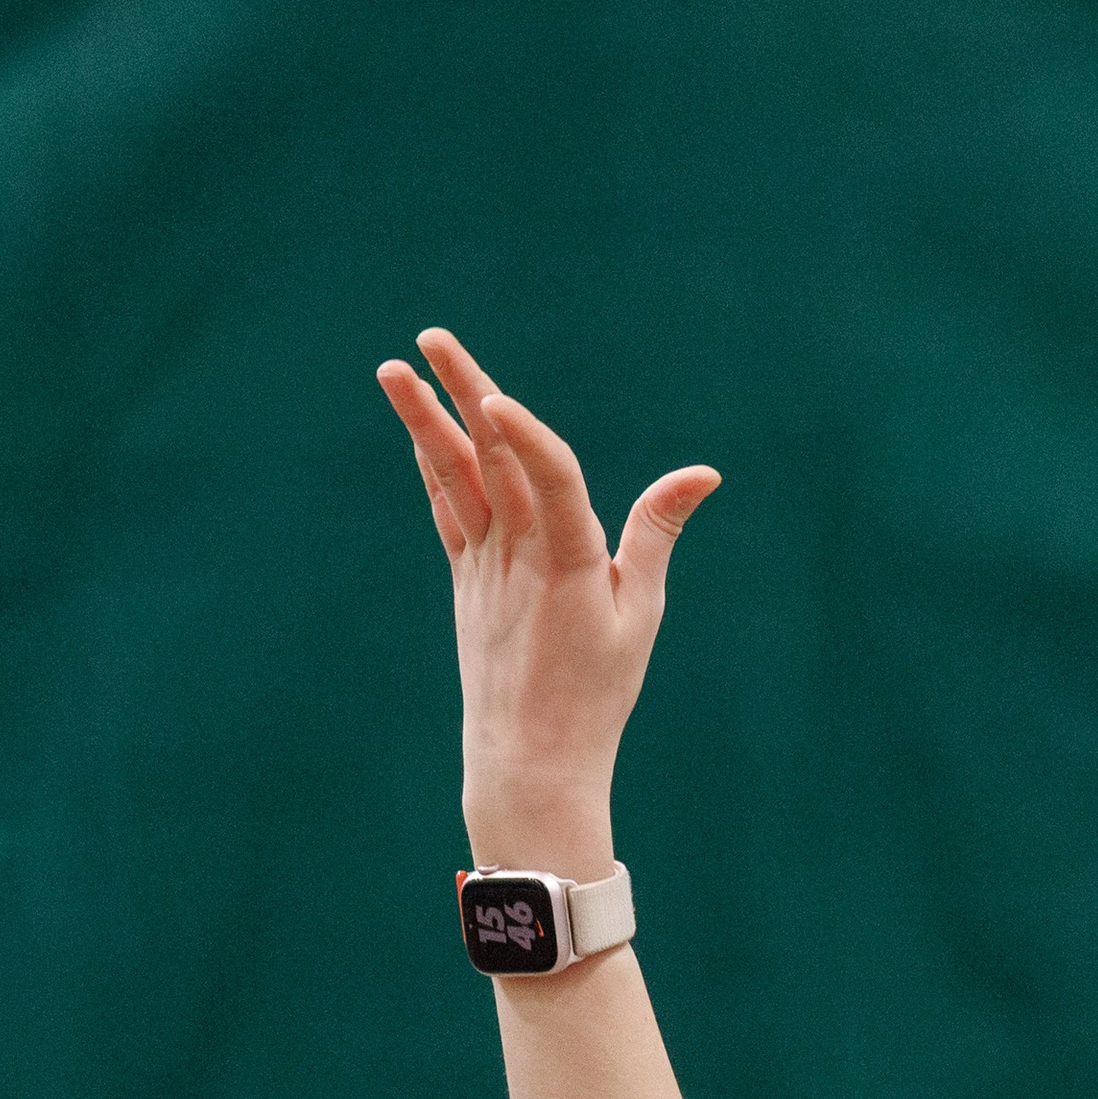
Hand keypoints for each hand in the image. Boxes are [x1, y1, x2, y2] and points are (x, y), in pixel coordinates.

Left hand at [375, 330, 717, 870]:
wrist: (532, 762)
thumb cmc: (598, 694)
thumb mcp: (641, 615)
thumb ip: (658, 534)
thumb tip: (702, 473)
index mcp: (570, 567)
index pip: (551, 482)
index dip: (523, 436)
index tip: (491, 397)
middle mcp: (518, 560)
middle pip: (489, 459)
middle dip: (461, 393)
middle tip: (431, 336)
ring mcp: (483, 569)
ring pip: (453, 478)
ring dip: (424, 419)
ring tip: (394, 368)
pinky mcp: (466, 582)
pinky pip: (447, 510)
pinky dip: (433, 465)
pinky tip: (420, 428)